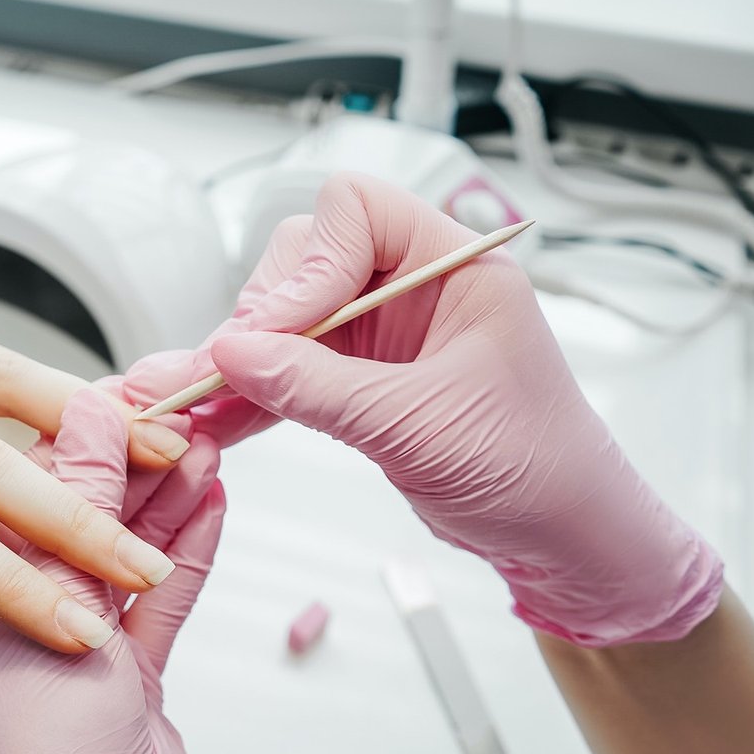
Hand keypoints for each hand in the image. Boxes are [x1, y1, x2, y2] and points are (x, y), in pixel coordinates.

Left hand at [0, 389, 236, 753]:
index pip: (10, 496)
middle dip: (127, 464)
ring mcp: (69, 656)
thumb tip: (85, 419)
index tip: (119, 394)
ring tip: (205, 443)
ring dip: (165, 502)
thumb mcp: (56, 618)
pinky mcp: (125, 684)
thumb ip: (75, 514)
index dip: (72, 438)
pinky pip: (156, 603)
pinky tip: (210, 507)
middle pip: (70, 519)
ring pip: (120, 556)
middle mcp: (6, 626)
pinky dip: (185, 556)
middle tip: (175, 408)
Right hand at [125, 173, 721, 647]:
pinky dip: (255, 395)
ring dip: (241, 362)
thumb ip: (319, 387)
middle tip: (221, 375)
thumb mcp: (418, 426)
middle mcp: (416, 288)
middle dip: (263, 317)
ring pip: (289, 319)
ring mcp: (387, 336)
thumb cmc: (535, 472)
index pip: (357, 212)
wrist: (564, 541)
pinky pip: (293, 371)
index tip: (278, 333)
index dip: (310, 265)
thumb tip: (229, 353)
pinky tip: (214, 421)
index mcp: (454, 267)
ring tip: (188, 402)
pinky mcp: (365, 382)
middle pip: (307, 261)